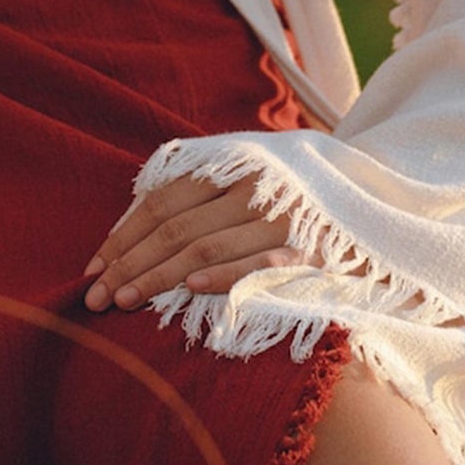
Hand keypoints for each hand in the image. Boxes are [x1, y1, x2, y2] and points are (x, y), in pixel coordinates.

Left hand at [83, 169, 300, 311]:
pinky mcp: (309, 249)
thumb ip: (197, 189)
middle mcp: (250, 185)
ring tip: (125, 301)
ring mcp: (279, 216)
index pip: (162, 201)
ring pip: (206, 247)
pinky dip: (224, 275)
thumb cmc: (291, 186)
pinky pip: (258, 263)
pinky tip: (191, 289)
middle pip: (176, 227)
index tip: (94, 267)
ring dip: (160, 277)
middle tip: (95, 296)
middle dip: (130, 264)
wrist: (369, 191)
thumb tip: (132, 221)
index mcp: (229, 164)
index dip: (125, 234)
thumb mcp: (245, 171)